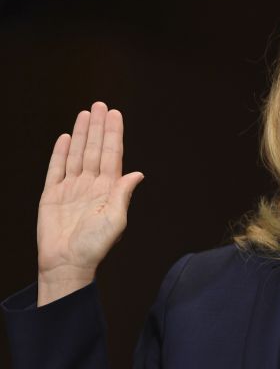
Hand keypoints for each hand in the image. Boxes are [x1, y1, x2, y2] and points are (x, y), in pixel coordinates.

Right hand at [36, 102, 143, 303]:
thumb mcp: (116, 220)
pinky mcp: (52, 195)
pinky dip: (60, 153)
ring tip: (85, 114)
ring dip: (81, 134)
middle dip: (98, 127)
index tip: (115, 115)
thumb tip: (138, 173)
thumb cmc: (94, 246)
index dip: (113, 134)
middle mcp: (91, 184)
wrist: (66, 264)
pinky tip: (65, 138)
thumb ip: (123, 194)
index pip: (112, 154)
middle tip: (100, 105)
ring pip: (77, 154)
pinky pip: (55, 169)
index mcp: (108, 189)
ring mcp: (71, 188)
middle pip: (94, 149)